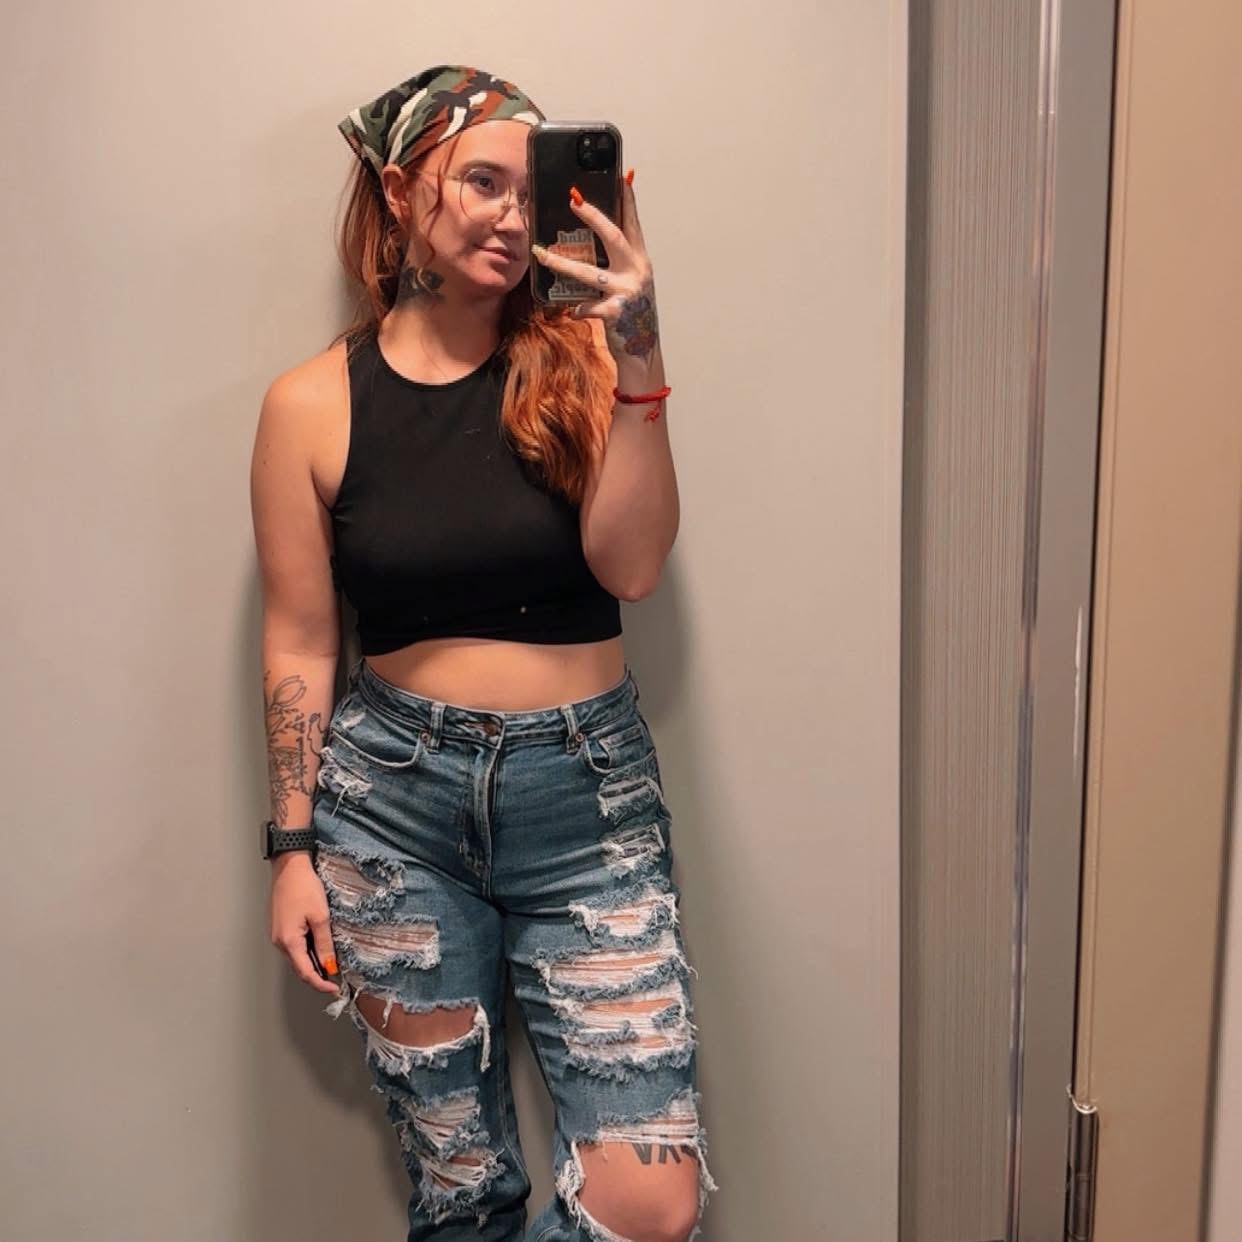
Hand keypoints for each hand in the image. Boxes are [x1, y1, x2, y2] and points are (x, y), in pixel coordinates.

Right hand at [270, 852, 339, 994]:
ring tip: (331, 964)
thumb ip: (325, 944)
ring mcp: (277, 934)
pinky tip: (320, 947)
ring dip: (313, 963)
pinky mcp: (280, 927)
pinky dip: (307, 951)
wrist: (289, 867)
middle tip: (336, 979)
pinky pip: (294, 946)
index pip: (305, 973)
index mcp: (288, 941)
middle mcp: (279, 942)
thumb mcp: (321, 917)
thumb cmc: (303, 887)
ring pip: (297, 957)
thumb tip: (329, 965)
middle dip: (317, 976)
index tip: (335, 989)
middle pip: (299, 967)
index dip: (320, 984)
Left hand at [531, 171, 660, 370]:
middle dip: (594, 217)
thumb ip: (619, 262)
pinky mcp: (615, 312)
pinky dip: (578, 309)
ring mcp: (627, 292)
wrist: (643, 349)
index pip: (633, 224)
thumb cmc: (632, 313)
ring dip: (562, 264)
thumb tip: (596, 240)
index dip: (628, 200)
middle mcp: (636, 272)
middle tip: (574, 200)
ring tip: (540, 253)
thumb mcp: (631, 283)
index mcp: (640, 261)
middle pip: (613, 237)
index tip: (621, 176)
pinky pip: (588, 307)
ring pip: (589, 273)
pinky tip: (572, 311)